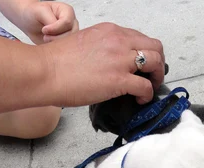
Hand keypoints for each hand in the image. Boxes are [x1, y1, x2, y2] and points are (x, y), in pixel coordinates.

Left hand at [18, 1, 78, 44]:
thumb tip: (57, 32)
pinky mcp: (65, 43)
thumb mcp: (40, 11)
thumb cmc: (34, 13)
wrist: (28, 22)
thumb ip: (50, 19)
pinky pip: (65, 50)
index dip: (55, 28)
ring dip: (56, 44)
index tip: (44, 30)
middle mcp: (71, 23)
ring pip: (69, 44)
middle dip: (56, 38)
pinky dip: (56, 49)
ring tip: (46, 39)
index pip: (67, 22)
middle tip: (45, 36)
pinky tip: (48, 44)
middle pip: (70, 34)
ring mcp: (69, 34)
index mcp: (67, 11)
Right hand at [41, 22, 164, 105]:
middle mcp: (119, 41)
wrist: (45, 72)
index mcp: (110, 31)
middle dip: (158, 63)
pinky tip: (140, 100)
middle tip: (152, 77)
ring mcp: (120, 60)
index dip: (145, 53)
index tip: (142, 65)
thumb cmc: (56, 62)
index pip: (139, 38)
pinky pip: (145, 87)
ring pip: (156, 63)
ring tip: (149, 88)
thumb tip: (108, 62)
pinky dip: (147, 95)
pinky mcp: (119, 80)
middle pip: (155, 47)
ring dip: (157, 77)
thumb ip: (101, 48)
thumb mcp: (84, 42)